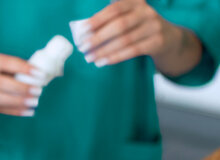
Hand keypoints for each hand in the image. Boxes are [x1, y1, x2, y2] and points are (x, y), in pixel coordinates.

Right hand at [0, 47, 40, 116]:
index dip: (24, 69)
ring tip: (34, 102)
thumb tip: (38, 76)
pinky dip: (15, 111)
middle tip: (38, 91)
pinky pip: (0, 109)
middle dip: (21, 88)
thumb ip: (17, 67)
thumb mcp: (2, 60)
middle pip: (1, 83)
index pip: (7, 64)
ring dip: (18, 102)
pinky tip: (28, 111)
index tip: (40, 74)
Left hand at [78, 0, 201, 74]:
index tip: (82, 30)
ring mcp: (154, 26)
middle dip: (98, 37)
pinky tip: (103, 62)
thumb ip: (111, 19)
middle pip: (119, 24)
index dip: (98, 19)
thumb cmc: (139, 27)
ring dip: (104, 50)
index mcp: (136, 2)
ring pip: (125, 40)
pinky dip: (116, 57)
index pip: (115, 9)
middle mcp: (146, 12)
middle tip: (83, 47)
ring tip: (90, 58)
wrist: (169, 38)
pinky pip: (133, 50)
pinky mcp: (157, 42)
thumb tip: (84, 30)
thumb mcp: (129, 16)